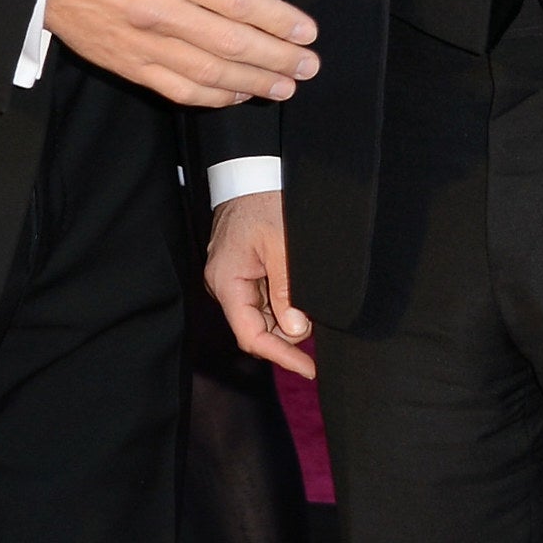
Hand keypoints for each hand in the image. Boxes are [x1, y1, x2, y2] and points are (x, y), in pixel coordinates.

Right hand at [44, 0, 318, 107]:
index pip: (239, 2)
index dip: (279, 21)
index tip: (306, 31)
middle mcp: (163, 13)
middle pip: (233, 44)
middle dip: (279, 58)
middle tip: (309, 67)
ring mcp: (147, 45)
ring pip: (212, 75)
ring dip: (255, 83)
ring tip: (286, 87)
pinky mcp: (133, 68)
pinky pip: (181, 90)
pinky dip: (215, 97)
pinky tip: (238, 94)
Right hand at [205, 191, 313, 378]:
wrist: (251, 174)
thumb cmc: (261, 202)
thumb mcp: (281, 245)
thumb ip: (287, 290)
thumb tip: (296, 330)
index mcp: (227, 282)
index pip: (251, 336)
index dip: (280, 356)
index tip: (309, 368)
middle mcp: (225, 286)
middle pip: (257, 329)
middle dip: (288, 335)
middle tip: (317, 323)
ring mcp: (234, 280)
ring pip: (262, 317)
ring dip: (287, 317)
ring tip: (309, 301)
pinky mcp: (243, 272)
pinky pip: (263, 300)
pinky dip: (283, 303)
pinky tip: (299, 295)